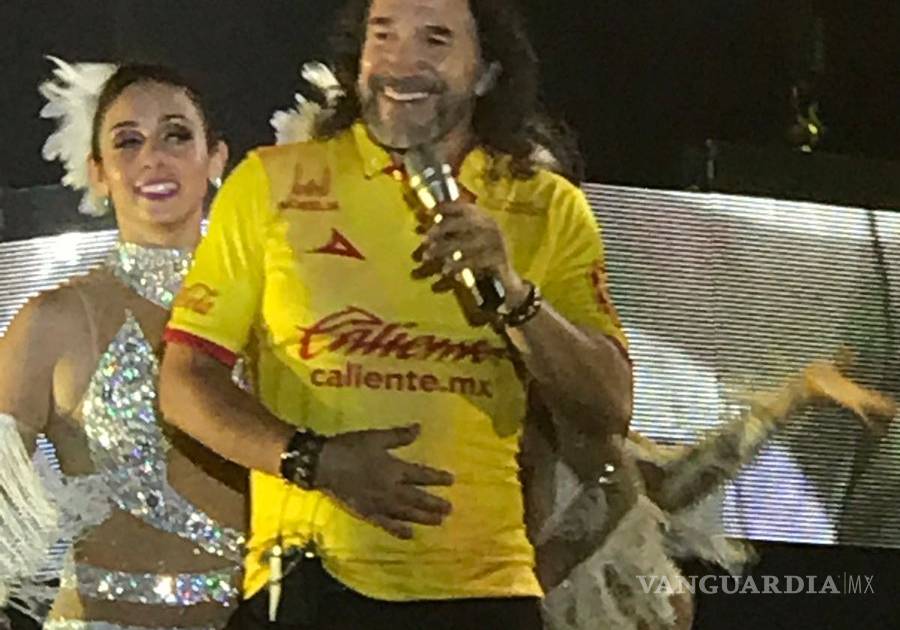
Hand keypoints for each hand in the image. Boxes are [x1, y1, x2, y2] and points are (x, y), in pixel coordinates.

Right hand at [314, 424, 453, 538]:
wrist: (323, 465)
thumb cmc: (350, 447)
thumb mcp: (376, 437)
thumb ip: (399, 435)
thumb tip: (419, 428)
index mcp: (394, 469)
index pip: (421, 475)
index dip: (437, 478)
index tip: (451, 480)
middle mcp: (391, 490)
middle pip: (417, 498)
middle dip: (434, 504)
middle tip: (450, 509)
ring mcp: (380, 504)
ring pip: (406, 513)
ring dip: (423, 518)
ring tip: (438, 522)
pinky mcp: (367, 513)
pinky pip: (386, 524)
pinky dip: (399, 530)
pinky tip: (409, 535)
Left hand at [418, 202, 529, 307]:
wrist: (504, 276)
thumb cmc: (480, 254)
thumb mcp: (467, 238)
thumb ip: (449, 230)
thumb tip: (421, 223)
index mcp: (484, 217)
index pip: (464, 207)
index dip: (446, 208)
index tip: (428, 212)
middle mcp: (491, 227)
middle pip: (464, 223)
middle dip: (441, 230)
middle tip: (424, 239)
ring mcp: (496, 242)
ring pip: (465, 243)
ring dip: (443, 250)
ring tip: (427, 256)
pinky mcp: (498, 259)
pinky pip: (474, 262)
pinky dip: (457, 266)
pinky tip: (445, 271)